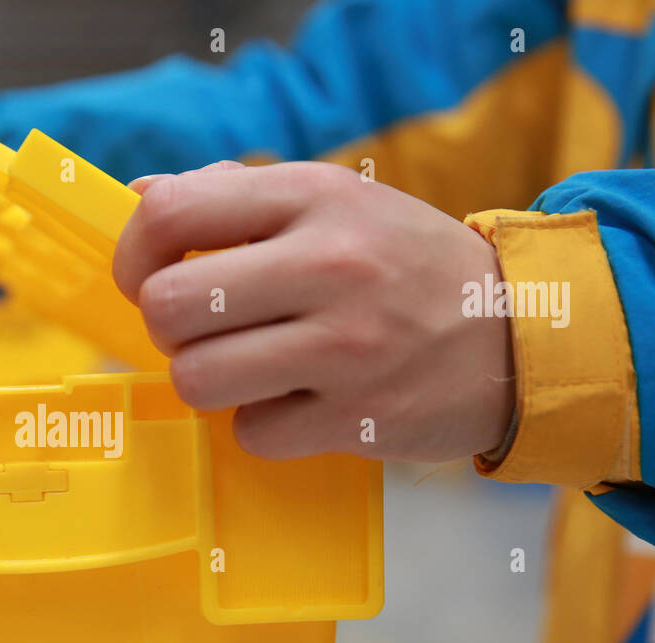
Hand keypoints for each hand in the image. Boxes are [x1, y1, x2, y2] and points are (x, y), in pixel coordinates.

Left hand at [113, 161, 514, 462]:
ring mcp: (345, 346)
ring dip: (209, 382)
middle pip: (169, 307)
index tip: (143, 279)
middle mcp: (329, 264)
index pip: (171, 214)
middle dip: (168, 329)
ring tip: (248, 369)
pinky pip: (251, 434)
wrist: (521, 334)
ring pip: (197, 379)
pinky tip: (299, 404)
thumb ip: (239, 195)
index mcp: (313, 197)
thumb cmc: (406, 266)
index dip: (133, 255)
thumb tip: (142, 199)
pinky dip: (263, 426)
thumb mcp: (336, 202)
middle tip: (204, 330)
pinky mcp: (358, 417)